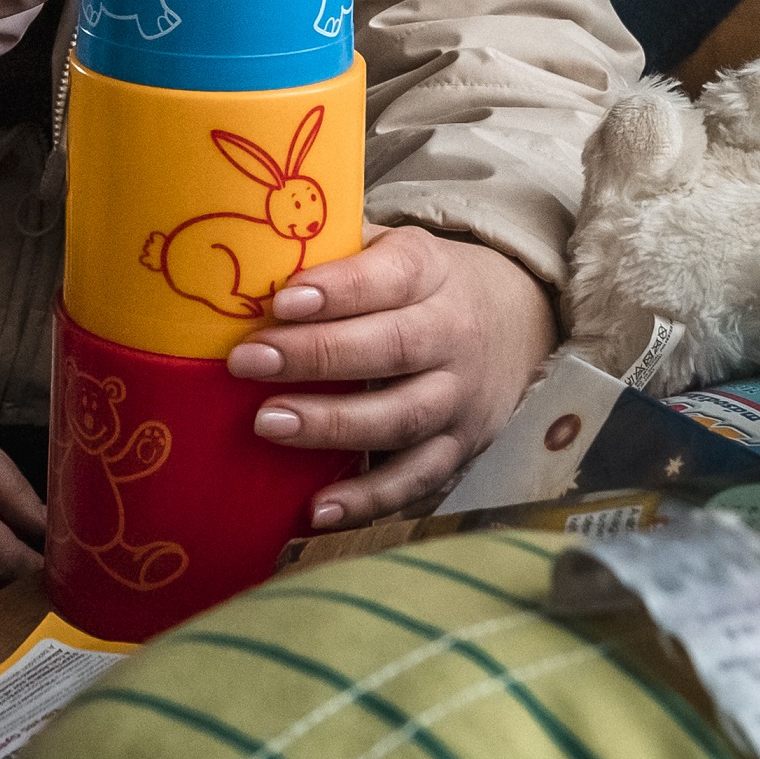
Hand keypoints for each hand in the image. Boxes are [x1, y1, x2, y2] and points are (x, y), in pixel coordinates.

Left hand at [227, 226, 557, 528]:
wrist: (514, 321)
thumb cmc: (416, 285)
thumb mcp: (389, 248)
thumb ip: (332, 251)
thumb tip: (245, 257)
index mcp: (431, 272)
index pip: (389, 276)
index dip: (337, 290)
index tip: (281, 300)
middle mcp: (454, 334)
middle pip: (393, 347)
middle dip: (317, 355)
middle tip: (247, 362)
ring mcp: (460, 398)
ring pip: (404, 417)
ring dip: (334, 425)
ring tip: (269, 424)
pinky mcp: (459, 450)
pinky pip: (415, 481)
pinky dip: (367, 500)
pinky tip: (315, 510)